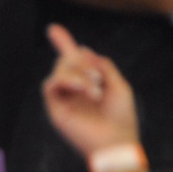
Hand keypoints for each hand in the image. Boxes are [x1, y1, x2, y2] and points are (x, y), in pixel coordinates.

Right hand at [42, 24, 138, 158]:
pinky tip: (82, 87)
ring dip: (78, 74)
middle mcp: (74, 90)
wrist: (116, 142)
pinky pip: (50, 84)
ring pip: (59, 70)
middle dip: (81, 62)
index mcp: (88, 84)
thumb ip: (102, 65)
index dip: (64, 43)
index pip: (73, 60)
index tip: (53, 28)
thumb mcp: (119, 85)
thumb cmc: (121, 118)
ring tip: (95, 90)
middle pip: (67, 60)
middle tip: (97, 78)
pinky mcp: (55, 108)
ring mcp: (64, 99)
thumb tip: (83, 49)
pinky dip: (66, 80)